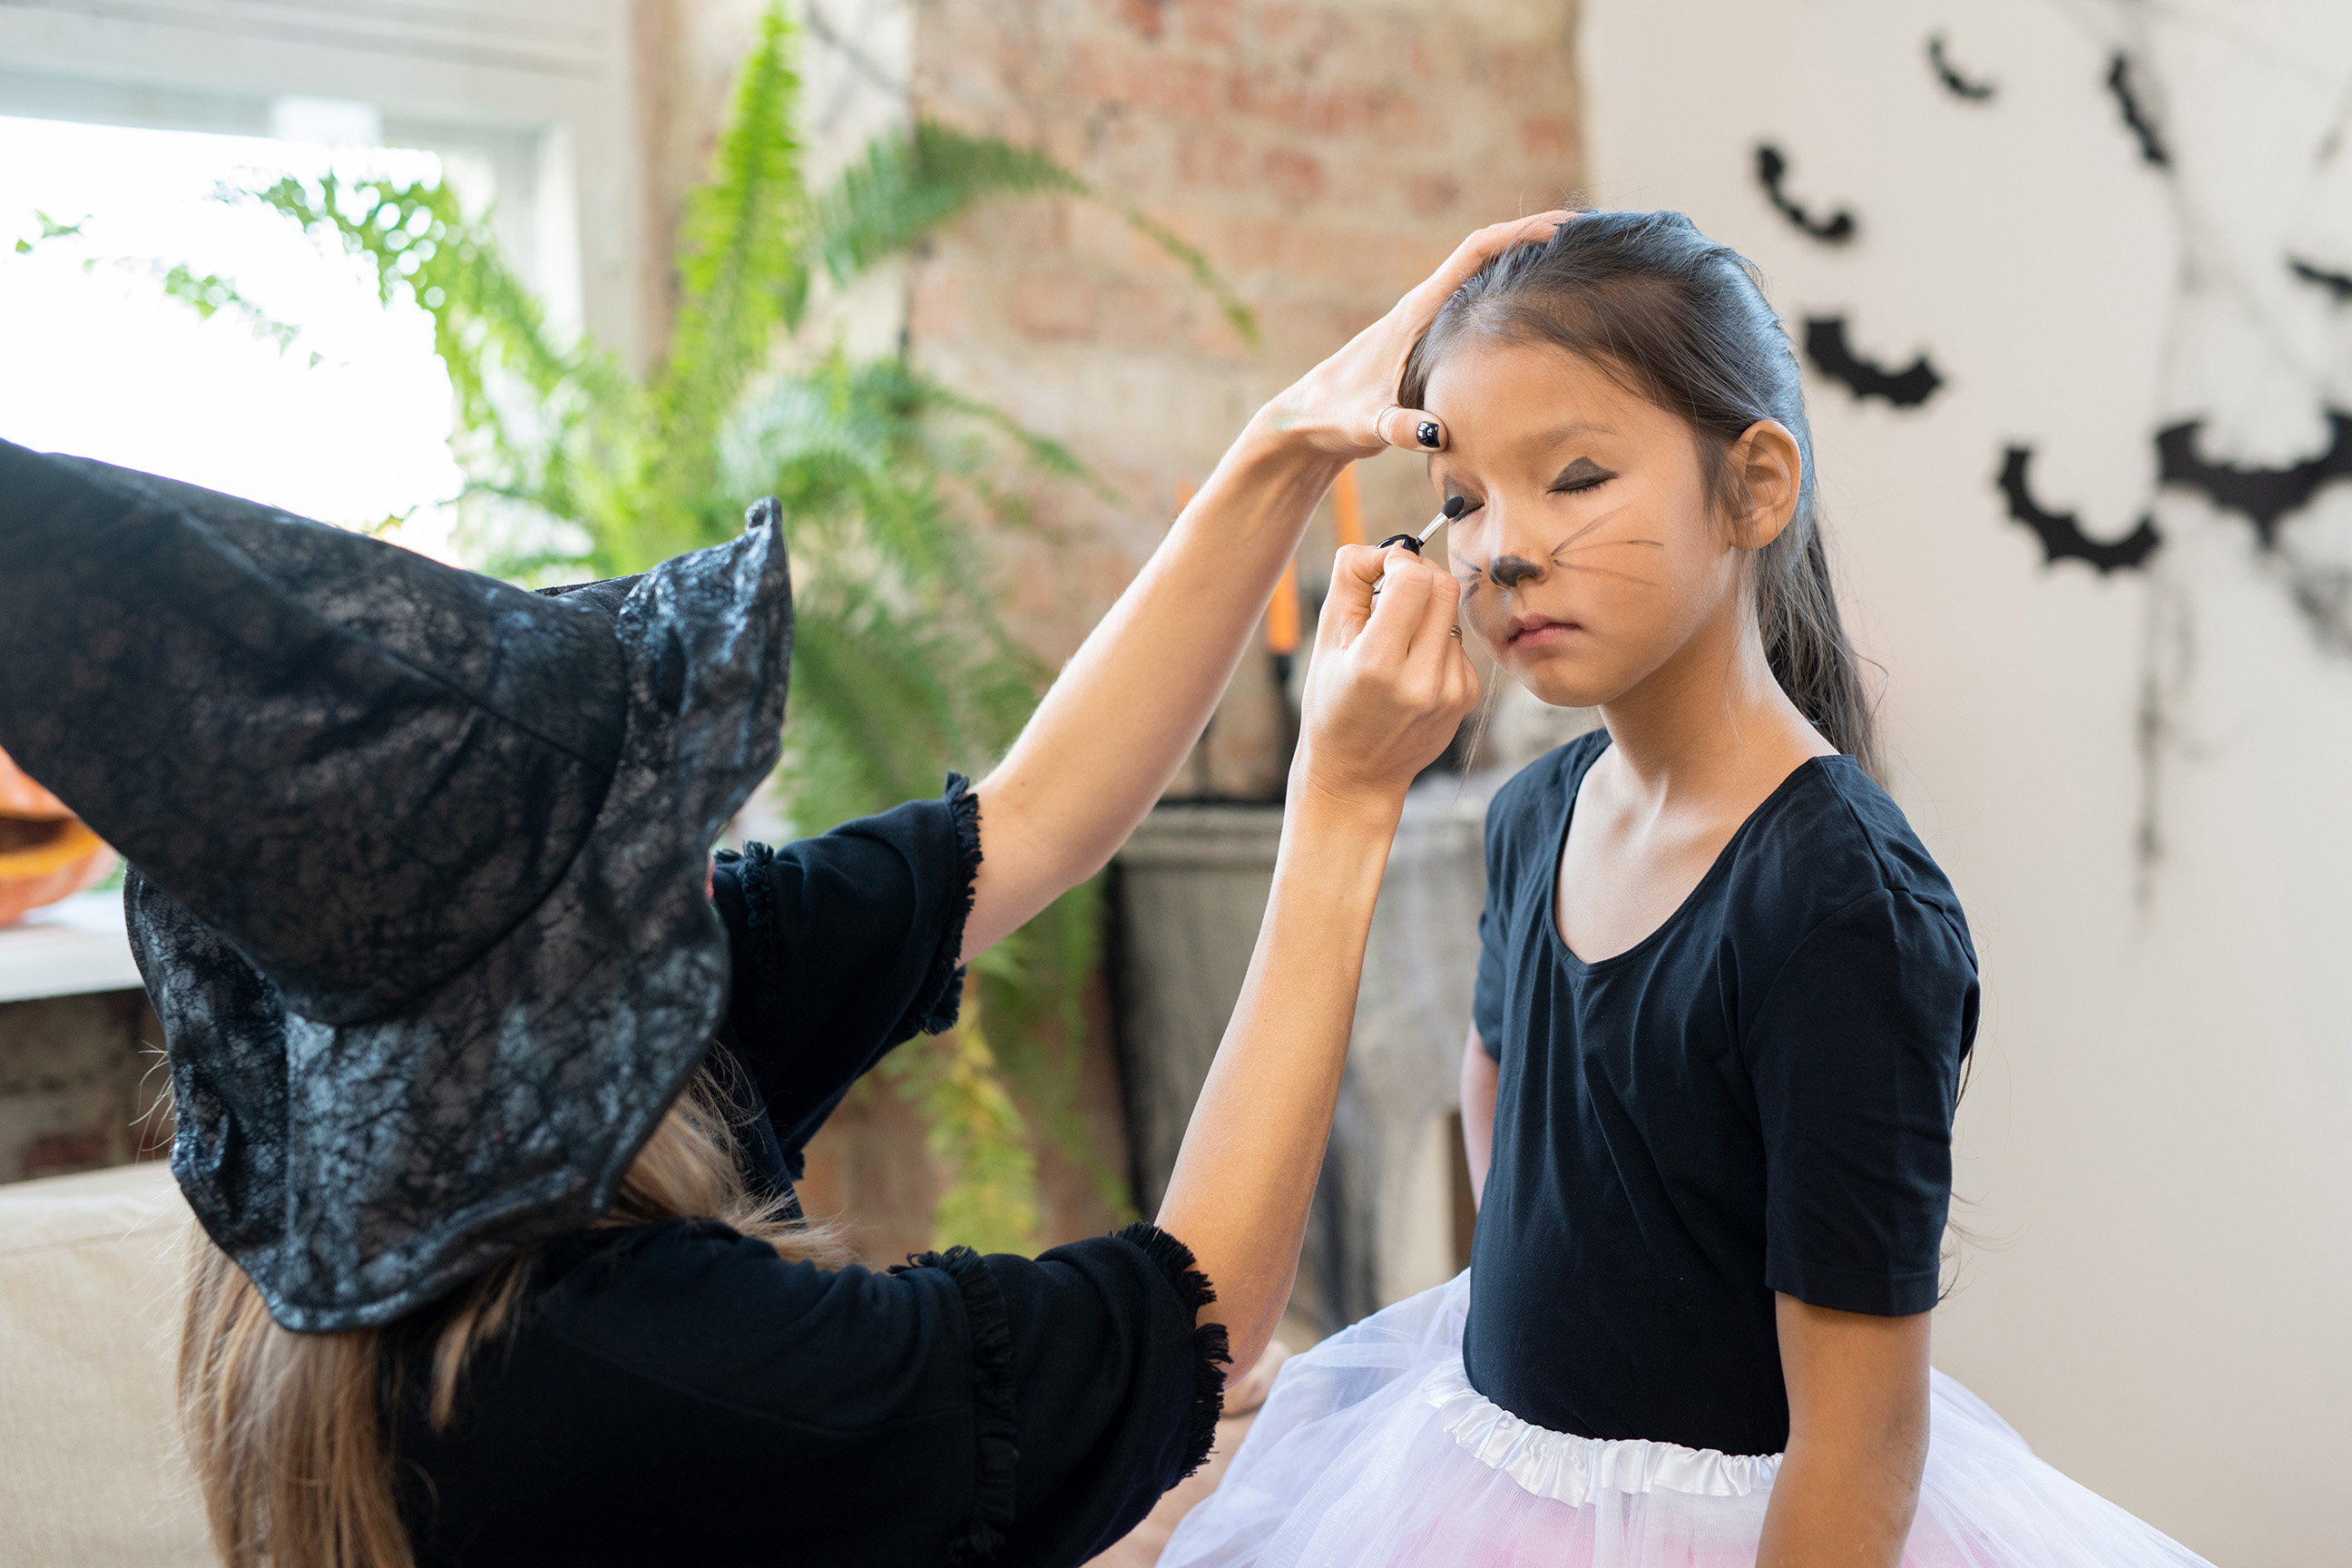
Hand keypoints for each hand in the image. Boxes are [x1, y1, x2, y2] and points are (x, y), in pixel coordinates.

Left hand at [1252, 212, 1571, 456]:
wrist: (1306, 422)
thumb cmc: (1334, 417)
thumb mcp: (1365, 423)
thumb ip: (1396, 427)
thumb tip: (1433, 434)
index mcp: (1417, 309)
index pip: (1475, 252)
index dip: (1520, 233)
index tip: (1563, 227)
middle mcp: (1424, 306)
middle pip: (1489, 254)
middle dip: (1536, 238)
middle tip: (1588, 238)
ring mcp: (1427, 322)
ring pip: (1484, 280)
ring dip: (1526, 265)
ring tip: (1577, 265)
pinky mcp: (1428, 342)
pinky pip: (1478, 308)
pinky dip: (1510, 299)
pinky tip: (1539, 314)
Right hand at [1294, 543, 1481, 808]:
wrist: (1357, 774)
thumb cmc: (1332, 703)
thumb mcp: (1324, 642)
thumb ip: (1351, 581)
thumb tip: (1388, 547)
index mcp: (1376, 664)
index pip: (1413, 580)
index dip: (1400, 559)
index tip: (1385, 567)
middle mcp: (1420, 679)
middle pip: (1442, 587)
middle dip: (1418, 575)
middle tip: (1394, 589)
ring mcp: (1449, 691)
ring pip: (1451, 612)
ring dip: (1425, 611)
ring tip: (1397, 642)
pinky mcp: (1466, 696)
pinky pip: (1458, 642)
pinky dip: (1436, 641)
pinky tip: (1412, 668)